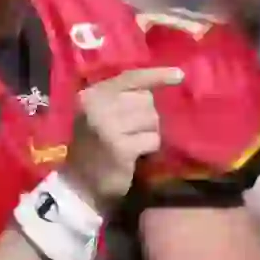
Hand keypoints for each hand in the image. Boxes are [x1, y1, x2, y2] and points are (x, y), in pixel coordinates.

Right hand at [62, 66, 184, 211]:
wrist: (79, 184)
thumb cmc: (94, 145)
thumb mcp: (101, 113)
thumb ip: (122, 96)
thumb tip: (159, 86)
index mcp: (92, 94)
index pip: (131, 77)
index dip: (157, 75)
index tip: (180, 75)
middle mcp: (97, 106)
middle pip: (146, 100)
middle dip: (147, 116)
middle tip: (132, 132)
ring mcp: (108, 126)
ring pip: (152, 119)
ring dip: (148, 132)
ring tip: (132, 142)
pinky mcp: (120, 147)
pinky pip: (152, 139)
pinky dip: (149, 148)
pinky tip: (135, 155)